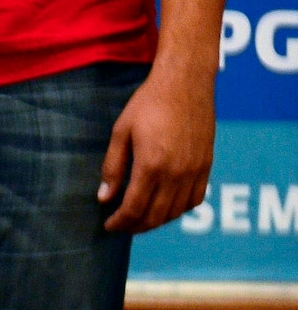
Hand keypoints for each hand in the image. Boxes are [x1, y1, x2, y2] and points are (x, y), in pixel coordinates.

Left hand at [97, 66, 214, 233]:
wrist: (185, 83)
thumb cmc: (148, 102)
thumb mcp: (122, 130)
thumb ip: (113, 166)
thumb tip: (104, 197)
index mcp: (151, 165)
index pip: (134, 208)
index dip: (120, 222)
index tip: (109, 226)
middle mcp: (175, 175)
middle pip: (155, 216)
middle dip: (135, 226)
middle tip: (121, 225)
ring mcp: (194, 173)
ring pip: (175, 213)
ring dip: (156, 221)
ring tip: (140, 218)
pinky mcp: (206, 167)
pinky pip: (194, 201)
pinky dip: (179, 210)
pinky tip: (166, 206)